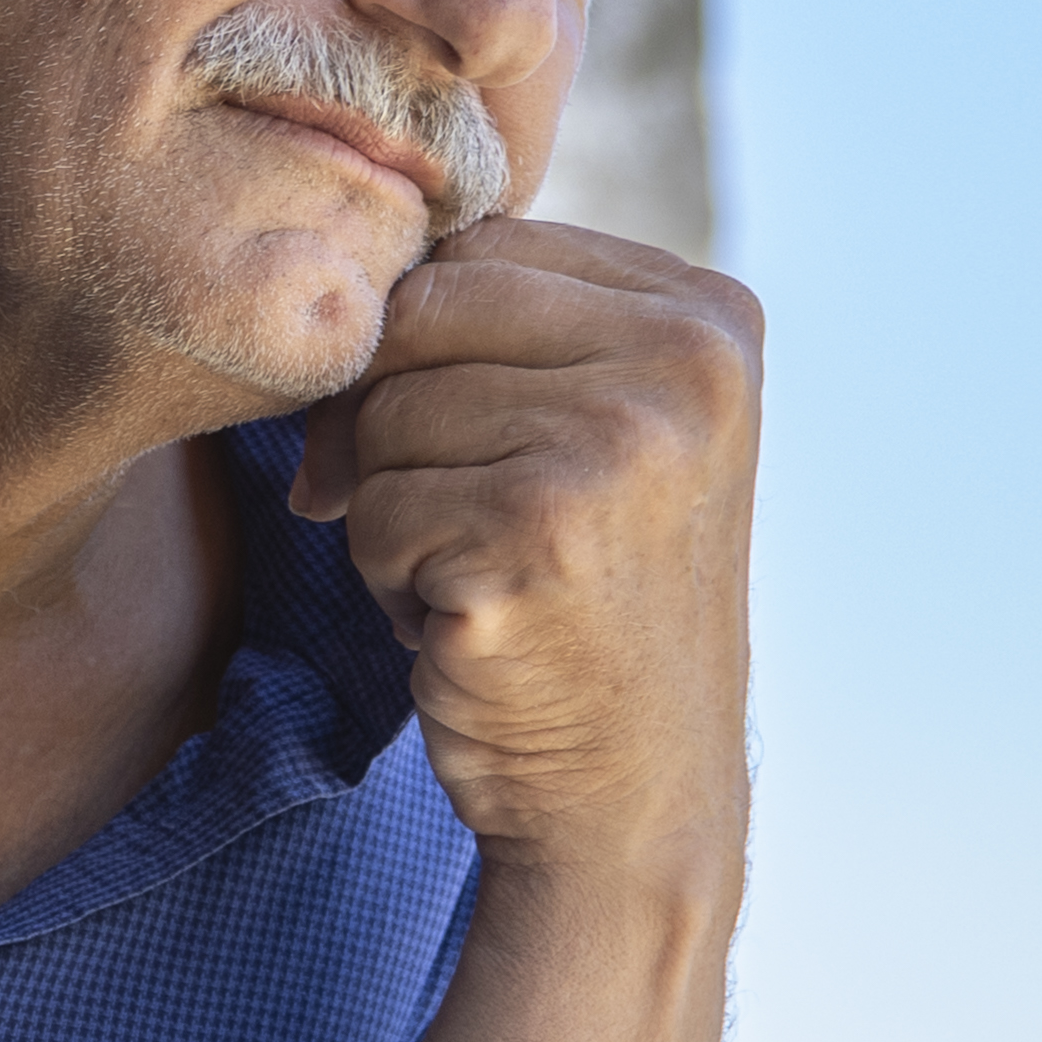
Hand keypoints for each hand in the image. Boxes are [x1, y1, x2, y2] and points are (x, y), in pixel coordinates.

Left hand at [293, 219, 761, 900]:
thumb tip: (334, 278)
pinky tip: (470, 624)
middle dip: (389, 421)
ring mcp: (621, 443)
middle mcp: (684, 362)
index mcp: (707, 314)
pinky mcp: (539, 530)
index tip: (458, 444)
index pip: (483, 250)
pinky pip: (375, 510)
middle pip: (424, 313)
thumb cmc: (582, 606)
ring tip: (482, 576)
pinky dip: (391, 581)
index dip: (417, 347)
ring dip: (393, 512)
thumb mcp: (594, 433)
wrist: (631, 792)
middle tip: (446, 518)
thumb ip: (512, 330)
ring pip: (387, 415)